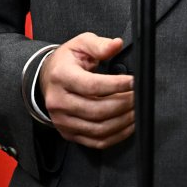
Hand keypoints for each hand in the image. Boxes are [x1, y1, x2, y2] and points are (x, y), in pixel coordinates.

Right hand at [39, 33, 133, 148]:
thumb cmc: (66, 61)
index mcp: (61, 76)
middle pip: (97, 110)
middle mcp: (58, 101)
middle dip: (124, 104)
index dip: (116, 85)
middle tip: (139, 97)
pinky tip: (128, 125)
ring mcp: (62, 120)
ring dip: (123, 122)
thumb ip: (99, 45)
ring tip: (137, 110)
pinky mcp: (69, 133)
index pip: (92, 85)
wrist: (47, 78)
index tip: (134, 82)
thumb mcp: (80, 44)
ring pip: (98, 129)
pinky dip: (116, 136)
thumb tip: (116, 44)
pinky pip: (96, 142)